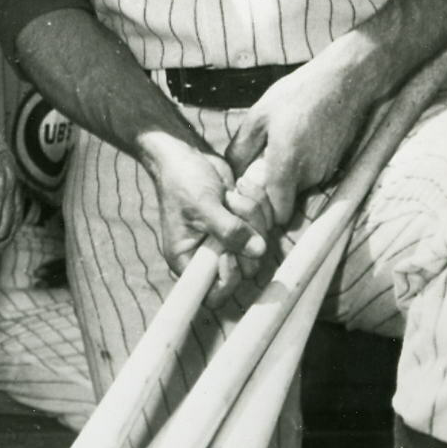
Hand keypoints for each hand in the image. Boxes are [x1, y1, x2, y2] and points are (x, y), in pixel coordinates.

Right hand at [138, 133, 268, 306]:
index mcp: (188, 261)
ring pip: (260, 245)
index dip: (229, 276)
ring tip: (231, 193)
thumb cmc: (182, 180)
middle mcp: (209, 256)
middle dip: (246, 234)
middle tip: (232, 205)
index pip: (215, 293)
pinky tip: (240, 186)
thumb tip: (258, 251)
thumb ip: (229, 231)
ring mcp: (229, 240)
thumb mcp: (203, 205)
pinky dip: (257, 204)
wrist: (185, 153)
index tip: (228, 249)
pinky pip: (264, 225)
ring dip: (251, 213)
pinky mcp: (243, 224)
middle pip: (246, 269)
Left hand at [224, 54, 373, 228]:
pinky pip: (313, 175)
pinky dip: (302, 166)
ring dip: (288, 176)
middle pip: (286, 201)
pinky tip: (297, 141)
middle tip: (259, 166)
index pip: (278, 215)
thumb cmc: (297, 94)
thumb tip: (230, 172)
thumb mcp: (259, 115)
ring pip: (299, 188)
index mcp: (287, 166)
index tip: (251, 192)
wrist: (345, 81)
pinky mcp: (336, 164)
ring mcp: (326, 172)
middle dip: (272, 192)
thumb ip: (242, 148)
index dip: (263, 212)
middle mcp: (309, 176)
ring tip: (279, 147)